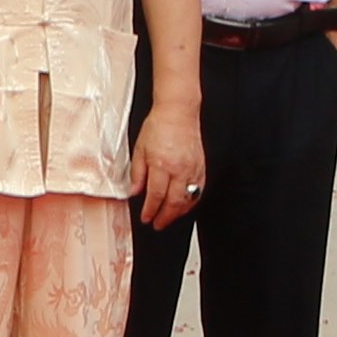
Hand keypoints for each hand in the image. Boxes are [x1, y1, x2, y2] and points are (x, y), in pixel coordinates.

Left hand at [132, 105, 207, 225]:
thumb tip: (134, 191)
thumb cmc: (159, 125)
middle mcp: (179, 168)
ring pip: (188, 199)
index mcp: (161, 164)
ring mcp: (192, 168)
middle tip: (157, 224)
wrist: (178, 111)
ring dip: (178, 212)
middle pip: (173, 202)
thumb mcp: (139, 149)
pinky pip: (198, 190)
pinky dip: (191, 201)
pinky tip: (184, 205)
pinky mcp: (201, 166)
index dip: (150, 210)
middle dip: (165, 217)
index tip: (146, 217)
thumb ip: (137, 173)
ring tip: (169, 218)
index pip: (156, 195)